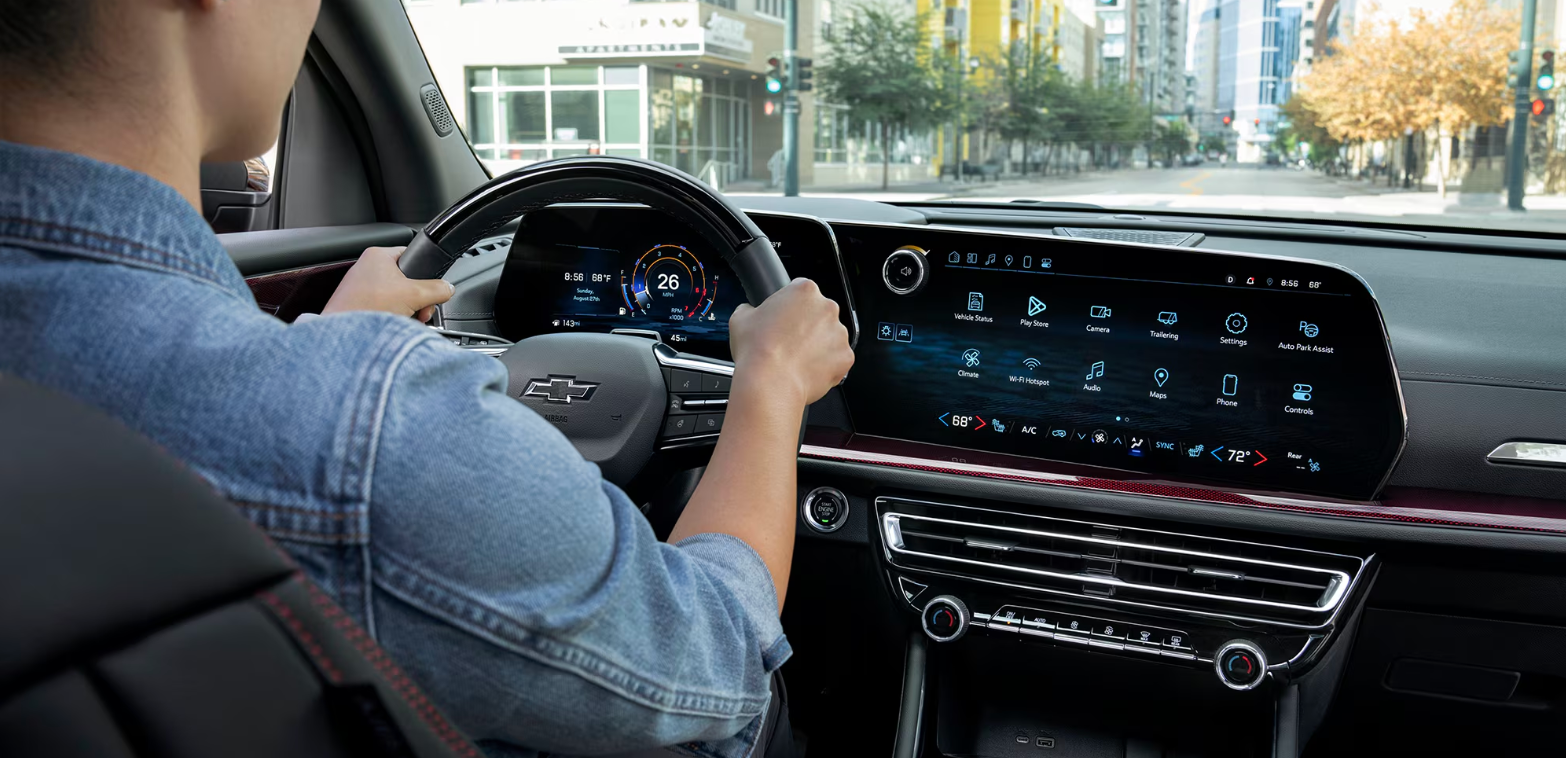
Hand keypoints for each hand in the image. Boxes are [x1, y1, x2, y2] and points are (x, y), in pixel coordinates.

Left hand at [322, 246, 454, 321]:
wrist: (345, 336)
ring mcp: (360, 287)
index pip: (412, 256)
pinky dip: (393, 317)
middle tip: (421, 311)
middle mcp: (367, 267)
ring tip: (407, 320)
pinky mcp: (358, 305)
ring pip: (397, 296)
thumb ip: (437, 289)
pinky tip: (395, 325)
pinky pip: (384, 307)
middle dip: (418, 299)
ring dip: (408, 310)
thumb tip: (448, 288)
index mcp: (378, 255)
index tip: (430, 290)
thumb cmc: (368, 309)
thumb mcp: (415, 295)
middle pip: (407, 280)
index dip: (425, 274)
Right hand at [728, 278, 853, 406]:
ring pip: (830, 336)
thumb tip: (750, 311)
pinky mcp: (845, 357)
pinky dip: (826, 365)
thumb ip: (750, 309)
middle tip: (788, 341)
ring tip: (796, 359)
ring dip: (818, 345)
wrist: (770, 383)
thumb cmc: (757, 350)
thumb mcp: (741, 319)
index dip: (790, 306)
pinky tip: (807, 370)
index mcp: (804, 291)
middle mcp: (827, 308)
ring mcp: (839, 333)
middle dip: (807, 325)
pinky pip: (837, 359)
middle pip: (819, 313)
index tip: (784, 318)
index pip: (801, 290)